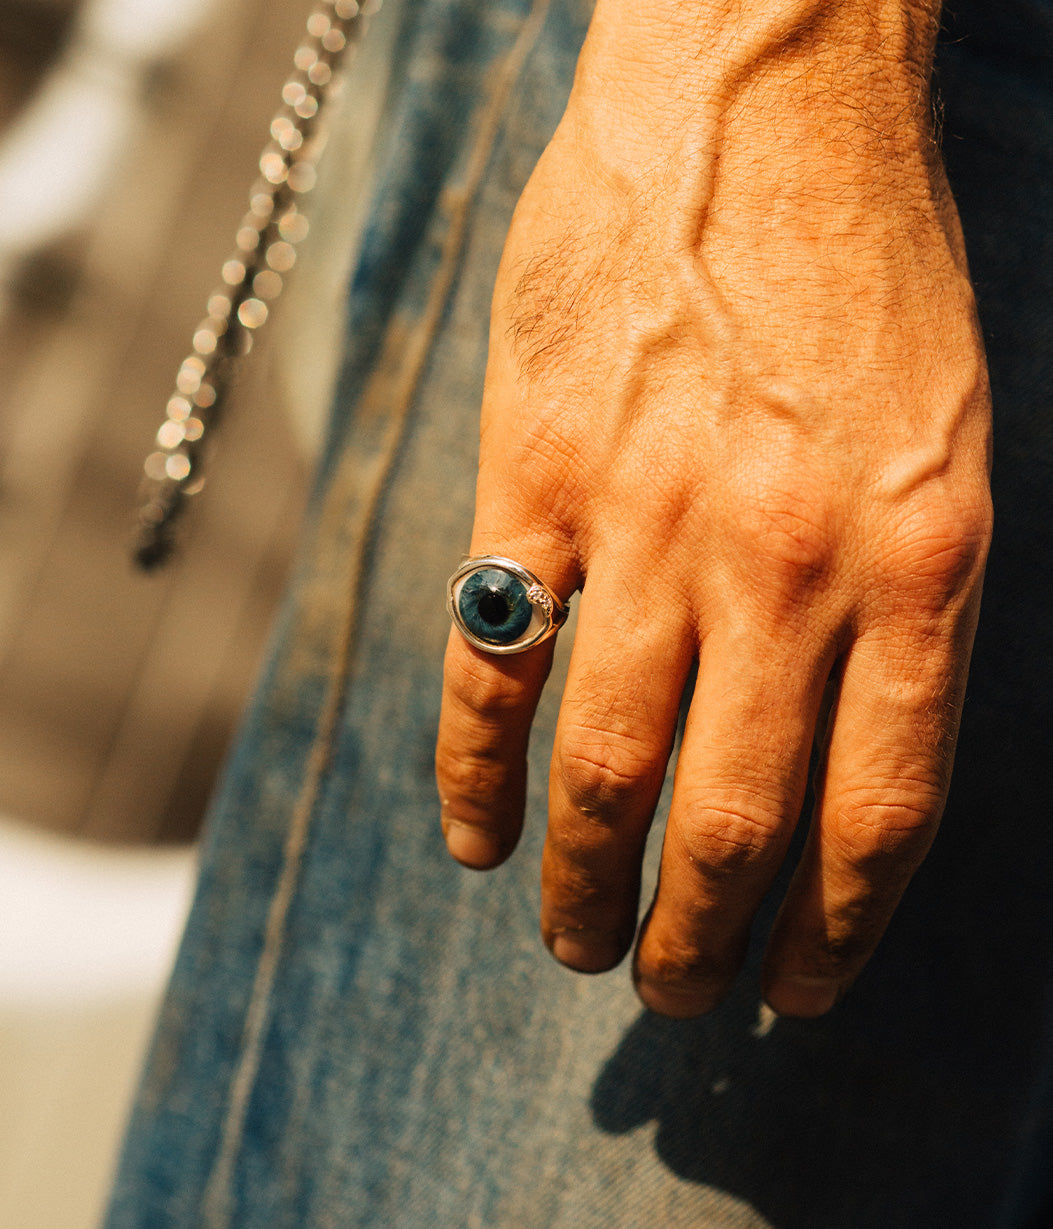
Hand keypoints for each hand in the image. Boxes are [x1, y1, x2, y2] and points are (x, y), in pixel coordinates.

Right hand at [435, 0, 991, 1017]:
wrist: (759, 98)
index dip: (838, 932)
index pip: (878, 813)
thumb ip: (900, 611)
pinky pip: (492, 664)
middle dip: (703, 943)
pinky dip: (474, 772)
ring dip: (586, 883)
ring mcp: (648, 520)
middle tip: (678, 999)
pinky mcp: (533, 476)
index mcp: (916, 559)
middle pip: (735, 821)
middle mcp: (784, 561)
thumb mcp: (948, 447)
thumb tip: (839, 762)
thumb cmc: (867, 274)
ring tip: (579, 948)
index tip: (800, 993)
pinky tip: (472, 839)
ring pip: (607, 767)